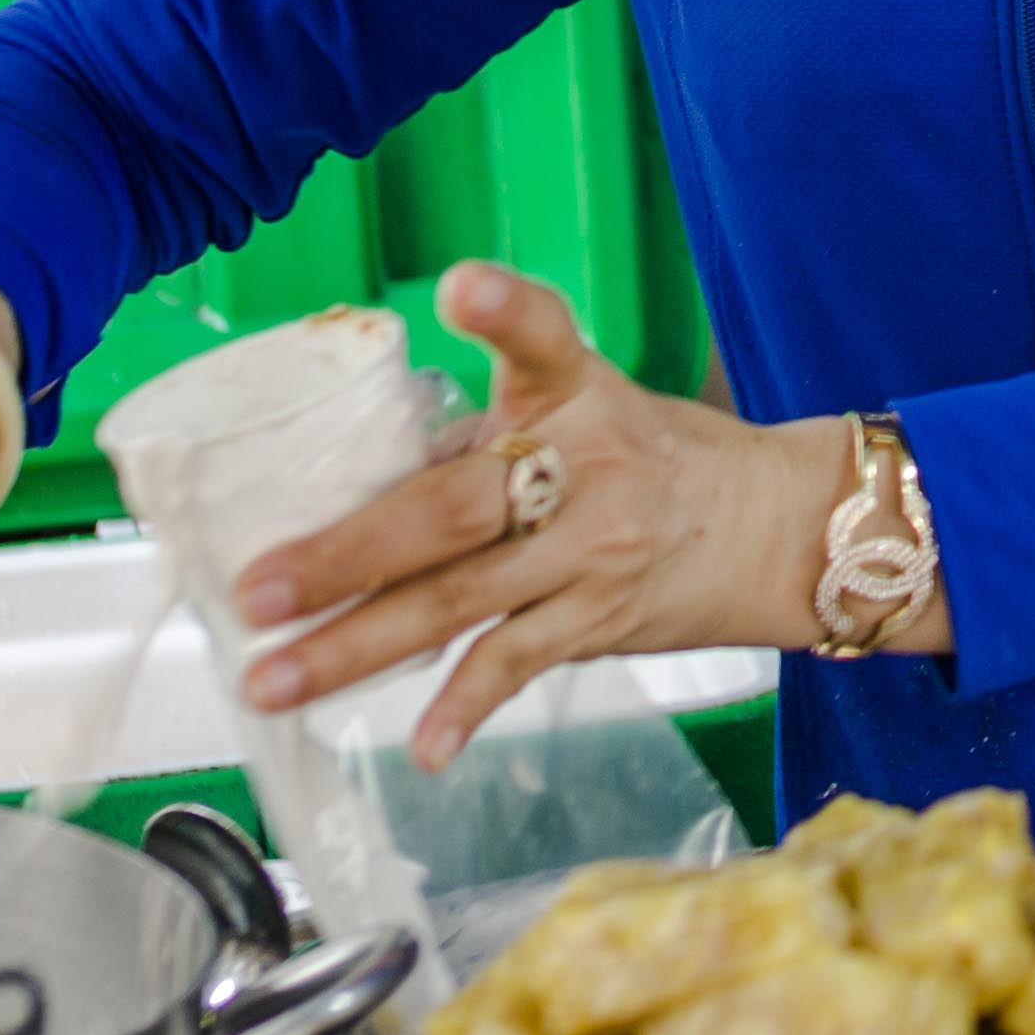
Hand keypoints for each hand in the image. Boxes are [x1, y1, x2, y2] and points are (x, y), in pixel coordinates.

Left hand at [236, 262, 924, 769]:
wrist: (777, 527)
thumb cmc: (651, 461)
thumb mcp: (583, 416)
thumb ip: (479, 444)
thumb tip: (344, 493)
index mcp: (576, 390)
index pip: (542, 337)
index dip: (505, 309)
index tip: (462, 288)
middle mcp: (587, 464)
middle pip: (454, 509)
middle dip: (347, 554)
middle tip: (257, 590)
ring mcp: (595, 548)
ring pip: (459, 602)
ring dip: (356, 647)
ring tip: (274, 678)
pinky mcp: (603, 617)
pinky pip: (519, 664)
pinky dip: (465, 708)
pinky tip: (419, 746)